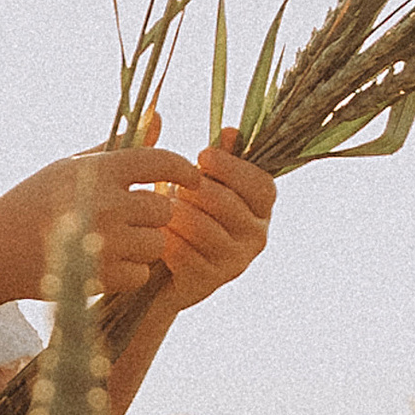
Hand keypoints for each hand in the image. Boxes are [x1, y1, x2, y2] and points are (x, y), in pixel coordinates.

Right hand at [0, 141, 204, 302]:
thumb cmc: (33, 202)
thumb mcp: (70, 166)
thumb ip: (118, 145)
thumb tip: (159, 119)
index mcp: (98, 171)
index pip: (162, 162)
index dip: (184, 170)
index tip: (190, 178)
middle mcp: (105, 205)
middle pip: (165, 209)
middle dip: (154, 215)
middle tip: (134, 217)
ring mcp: (103, 244)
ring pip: (157, 244)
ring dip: (144, 245)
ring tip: (118, 242)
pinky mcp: (99, 277)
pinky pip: (141, 274)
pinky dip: (129, 272)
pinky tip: (107, 264)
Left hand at [155, 122, 275, 307]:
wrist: (152, 266)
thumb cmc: (177, 214)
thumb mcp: (196, 182)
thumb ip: (215, 158)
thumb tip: (228, 131)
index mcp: (260, 209)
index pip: (262, 186)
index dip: (233, 169)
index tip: (202, 156)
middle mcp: (256, 237)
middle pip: (230, 205)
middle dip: (196, 191)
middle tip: (174, 188)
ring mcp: (235, 264)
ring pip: (204, 228)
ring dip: (176, 214)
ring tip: (160, 209)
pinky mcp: (208, 284)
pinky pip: (184, 253)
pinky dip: (165, 239)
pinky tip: (154, 233)